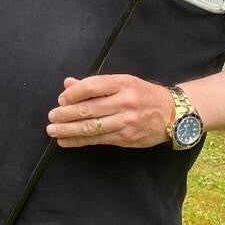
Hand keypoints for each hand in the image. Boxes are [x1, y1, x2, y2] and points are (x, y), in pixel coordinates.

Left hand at [48, 74, 175, 147]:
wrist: (173, 114)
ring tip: (53, 130)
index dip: (73, 94)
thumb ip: (95, 84)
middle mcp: (125, 102)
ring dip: (68, 130)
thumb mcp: (123, 82)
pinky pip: (98, 139)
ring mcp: (126, 121)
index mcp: (123, 83)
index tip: (61, 99)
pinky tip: (66, 141)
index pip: (92, 86)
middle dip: (66, 114)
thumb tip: (68, 84)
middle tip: (51, 116)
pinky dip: (79, 141)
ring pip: (91, 127)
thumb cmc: (143, 95)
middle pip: (89, 109)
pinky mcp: (126, 137)